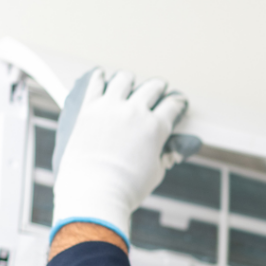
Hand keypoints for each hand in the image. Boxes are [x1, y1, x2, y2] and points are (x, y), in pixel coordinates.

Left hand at [51, 69, 188, 244]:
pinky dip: (99, 78)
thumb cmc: (126, 187)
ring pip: (123, 80)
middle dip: (157, 87)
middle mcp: (135, 112)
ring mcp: (110, 107)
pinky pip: (95, 84)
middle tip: (158, 87)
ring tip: (129, 80)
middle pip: (151, 88)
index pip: (172, 106)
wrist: (95, 190)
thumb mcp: (155, 173)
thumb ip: (163, 157)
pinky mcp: (88, 109)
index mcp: (155, 128)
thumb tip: (167, 152)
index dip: (177, 103)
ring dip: (129, 80)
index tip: (177, 103)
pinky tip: (100, 75)